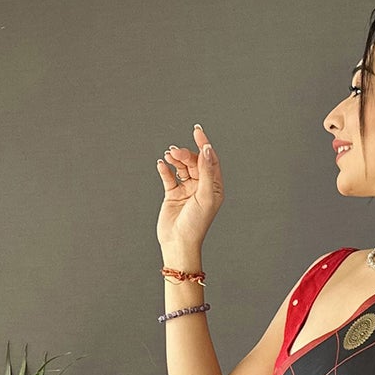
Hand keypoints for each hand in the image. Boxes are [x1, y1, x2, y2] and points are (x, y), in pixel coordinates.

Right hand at [157, 123, 223, 258]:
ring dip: (175, 159)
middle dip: (185, 154)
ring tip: (168, 156)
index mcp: (213, 187)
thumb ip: (206, 171)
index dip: (204, 145)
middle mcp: (201, 187)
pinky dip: (165, 169)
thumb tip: (207, 149)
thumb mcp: (205, 195)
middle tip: (175, 152)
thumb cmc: (196, 224)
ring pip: (181, 167)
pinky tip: (161, 164)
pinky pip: (168, 177)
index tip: (197, 131)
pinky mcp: (173, 195)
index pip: (210, 160)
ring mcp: (187, 190)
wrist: (179, 243)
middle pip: (194, 162)